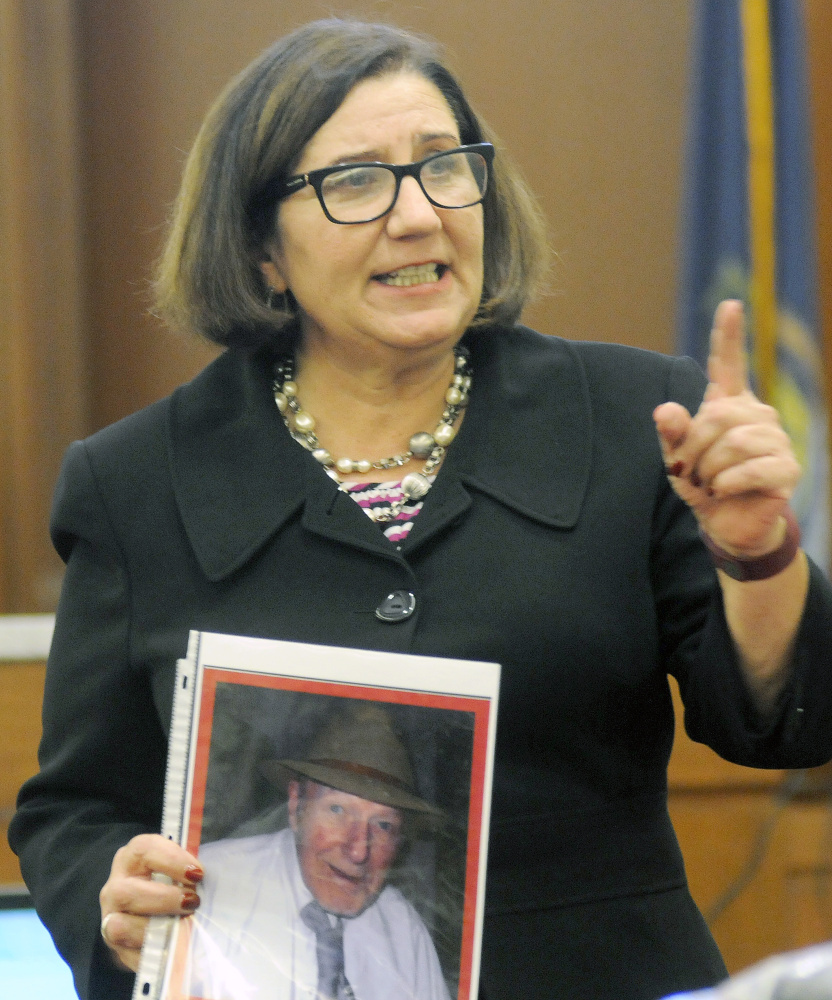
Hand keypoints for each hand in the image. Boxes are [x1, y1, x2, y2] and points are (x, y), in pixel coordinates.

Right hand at [98, 833, 202, 971]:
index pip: (145, 849)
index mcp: (133, 857)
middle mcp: (115, 885)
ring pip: (120, 927)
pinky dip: (154, 952)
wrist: (145, 911)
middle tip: (192, 902)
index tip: (197, 874)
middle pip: (127, 892)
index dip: (173, 860)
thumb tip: (215, 882)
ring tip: (181, 926)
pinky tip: (173, 947)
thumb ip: (189, 870)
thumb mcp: (178, 869)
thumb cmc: (170, 882)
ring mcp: (109, 917)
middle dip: (164, 899)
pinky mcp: (113, 946)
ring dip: (155, 928)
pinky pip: (128, 954)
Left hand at [653, 300, 800, 555]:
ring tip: (708, 483)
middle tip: (687, 471)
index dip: (728, 335)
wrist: (727, 522)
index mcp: (730, 405)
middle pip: (718, 416)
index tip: (729, 305)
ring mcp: (777, 440)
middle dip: (693, 447)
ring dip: (708, 469)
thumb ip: (671, 434)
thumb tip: (665, 411)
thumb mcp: (677, 458)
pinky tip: (723, 491)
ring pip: (733, 443)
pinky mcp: (786, 469)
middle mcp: (758, 415)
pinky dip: (726, 484)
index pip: (728, 365)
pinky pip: (749, 469)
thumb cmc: (703, 482)